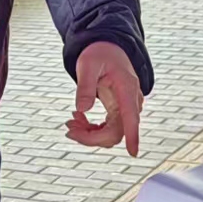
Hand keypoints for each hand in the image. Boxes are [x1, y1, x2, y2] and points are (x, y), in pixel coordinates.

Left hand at [67, 41, 143, 156]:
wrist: (107, 48)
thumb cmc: (99, 54)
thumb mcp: (87, 65)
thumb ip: (84, 86)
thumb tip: (82, 109)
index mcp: (126, 88)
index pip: (131, 116)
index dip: (133, 136)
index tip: (132, 153)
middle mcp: (130, 101)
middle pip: (116, 132)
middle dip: (91, 136)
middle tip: (69, 128)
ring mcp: (125, 108)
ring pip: (111, 134)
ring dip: (90, 134)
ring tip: (71, 121)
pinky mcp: (118, 112)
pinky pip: (108, 129)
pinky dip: (91, 130)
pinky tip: (79, 119)